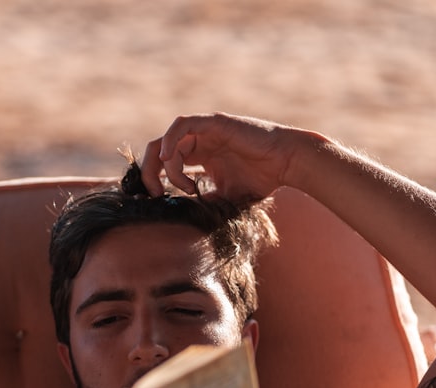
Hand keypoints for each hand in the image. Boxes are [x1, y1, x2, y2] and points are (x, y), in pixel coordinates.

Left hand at [140, 112, 305, 202]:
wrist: (285, 163)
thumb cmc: (262, 179)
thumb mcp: (226, 197)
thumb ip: (205, 201)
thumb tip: (184, 216)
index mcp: (200, 155)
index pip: (165, 162)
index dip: (155, 179)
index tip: (159, 198)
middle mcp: (199, 140)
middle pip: (158, 150)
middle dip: (149, 172)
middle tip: (155, 194)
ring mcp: (205, 130)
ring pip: (167, 141)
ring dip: (163, 164)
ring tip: (174, 184)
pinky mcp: (214, 123)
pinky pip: (182, 125)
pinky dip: (170, 140)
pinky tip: (168, 159)